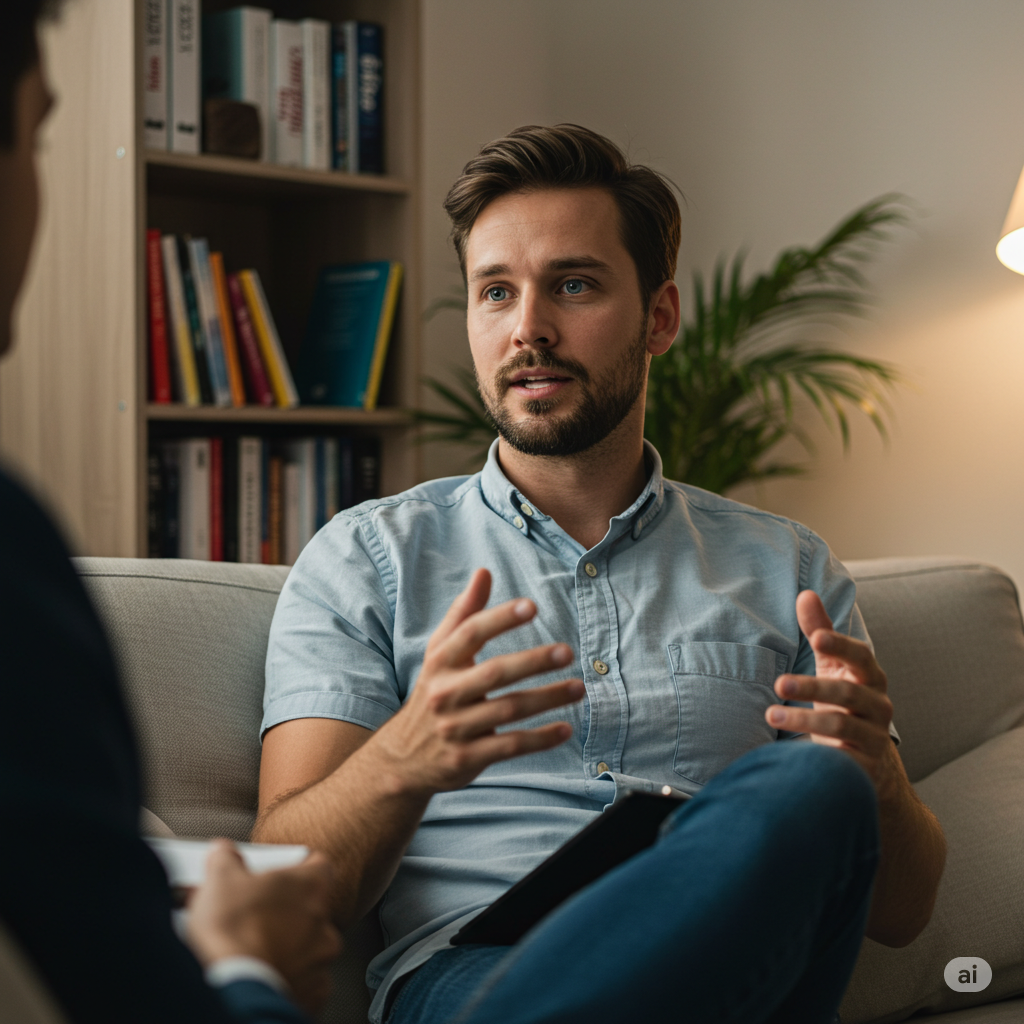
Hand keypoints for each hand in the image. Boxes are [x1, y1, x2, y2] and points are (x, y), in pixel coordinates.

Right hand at [186, 840, 341, 1012]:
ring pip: (309, 946)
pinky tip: (264, 974)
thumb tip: (223, 853)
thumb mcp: (220, 878)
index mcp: (310, 886)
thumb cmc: (232, 930)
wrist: (232, 987)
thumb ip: (226, 858)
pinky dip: (288, 978)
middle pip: (311, 908)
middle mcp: (324, 921)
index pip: (319, 865)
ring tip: (255, 949)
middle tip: (255, 914)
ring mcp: (320, 959)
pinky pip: (305, 981)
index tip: (283, 870)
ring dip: (288, 946)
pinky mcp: (312, 992)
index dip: (300, 866)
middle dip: (285, 911)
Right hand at [370, 568, 583, 795]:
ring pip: (508, 709)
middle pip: (494, 673)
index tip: (532, 606)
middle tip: (567, 651)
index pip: (470, 634)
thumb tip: (484, 572)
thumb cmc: (434, 693)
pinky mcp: (468, 757)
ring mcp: (455, 727)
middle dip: (533, 661)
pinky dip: (540, 739)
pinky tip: (566, 729)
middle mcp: (445, 693)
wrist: (404, 759)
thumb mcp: (440, 654)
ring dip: (547, 698)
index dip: (500, 618)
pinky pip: (510, 745)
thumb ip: (464, 613)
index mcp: (440, 662)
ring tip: (579, 687)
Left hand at [765, 590, 896, 798]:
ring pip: (841, 725)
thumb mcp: (833, 667)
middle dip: (812, 687)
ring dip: (803, 719)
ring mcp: (874, 737)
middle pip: (847, 692)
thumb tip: (805, 594)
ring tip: (770, 715)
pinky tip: (794, 751)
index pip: (862, 656)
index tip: (817, 638)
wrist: (871, 763)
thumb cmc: (844, 701)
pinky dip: (819, 754)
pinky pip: (842, 760)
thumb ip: (820, 631)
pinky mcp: (864, 767)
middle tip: (779, 683)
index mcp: (870, 677)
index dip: (842, 645)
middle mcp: (878, 705)